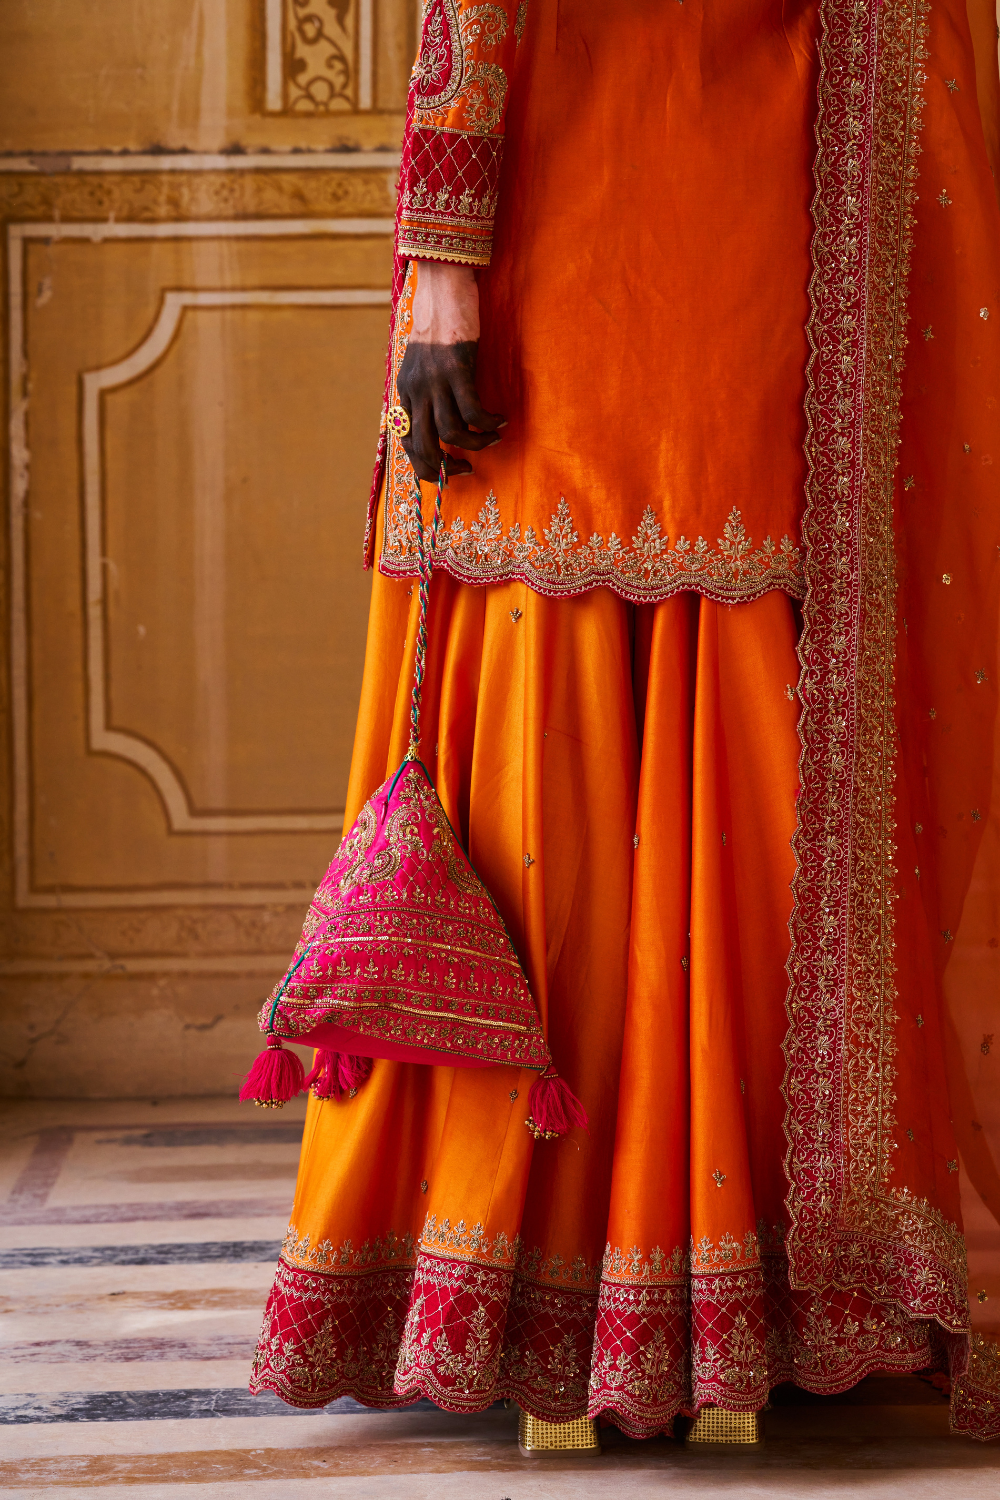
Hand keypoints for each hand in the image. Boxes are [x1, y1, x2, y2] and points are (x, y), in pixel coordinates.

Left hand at [397, 260, 505, 481]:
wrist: (442, 286)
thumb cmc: (438, 322)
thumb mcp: (421, 361)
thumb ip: (424, 388)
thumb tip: (438, 417)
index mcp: (405, 391)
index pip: (405, 441)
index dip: (424, 464)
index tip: (445, 467)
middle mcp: (416, 390)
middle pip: (424, 445)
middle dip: (445, 466)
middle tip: (467, 468)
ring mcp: (436, 380)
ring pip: (451, 431)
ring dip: (475, 444)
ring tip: (492, 439)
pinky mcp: (457, 368)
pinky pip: (472, 410)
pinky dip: (488, 422)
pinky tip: (500, 420)